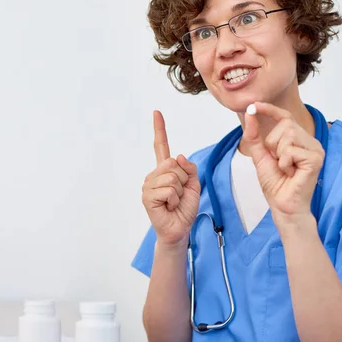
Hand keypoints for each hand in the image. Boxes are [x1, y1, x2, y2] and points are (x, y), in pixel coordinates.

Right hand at [141, 110, 200, 247]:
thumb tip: (179, 156)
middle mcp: (154, 174)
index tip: (157, 113)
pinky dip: (174, 199)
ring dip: (179, 192)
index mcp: (164, 170)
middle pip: (174, 164)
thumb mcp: (194, 185)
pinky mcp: (147, 196)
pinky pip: (168, 189)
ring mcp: (148, 185)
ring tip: (174, 202)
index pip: (161, 146)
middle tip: (179, 194)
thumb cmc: (184, 208)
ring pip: (172, 177)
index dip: (159, 129)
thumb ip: (190, 169)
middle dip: (184, 180)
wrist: (179, 229)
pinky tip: (169, 206)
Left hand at [242, 102, 324, 229]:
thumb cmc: (275, 183)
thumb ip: (254, 136)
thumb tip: (249, 114)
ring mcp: (315, 148)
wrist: (282, 204)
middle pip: (285, 124)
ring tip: (285, 168)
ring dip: (278, 153)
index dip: (270, 109)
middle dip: (272, 143)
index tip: (253, 105)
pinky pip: (291, 150)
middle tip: (277, 161)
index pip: (285, 117)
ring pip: (288, 135)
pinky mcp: (316, 158)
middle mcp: (309, 141)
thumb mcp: (260, 155)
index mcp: (297, 139)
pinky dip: (284, 163)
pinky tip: (290, 173)